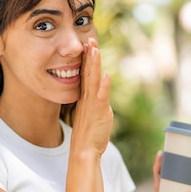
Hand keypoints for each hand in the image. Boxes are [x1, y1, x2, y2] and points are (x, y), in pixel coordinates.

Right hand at [71, 38, 112, 156]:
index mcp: (85, 98)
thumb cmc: (89, 135)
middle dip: (89, 56)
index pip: (86, 75)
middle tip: (90, 39)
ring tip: (94, 49)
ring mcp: (91, 104)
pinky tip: (106, 75)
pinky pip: (101, 97)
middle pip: (87, 73)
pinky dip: (104, 86)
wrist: (84, 151)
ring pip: (92, 80)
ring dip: (94, 65)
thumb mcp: (93, 115)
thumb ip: (96, 102)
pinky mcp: (97, 112)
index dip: (87, 60)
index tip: (88, 46)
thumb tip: (100, 92)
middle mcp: (86, 98)